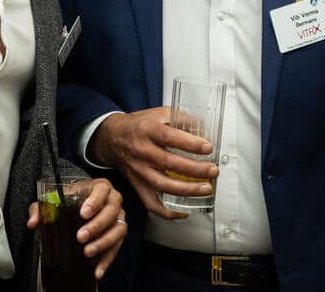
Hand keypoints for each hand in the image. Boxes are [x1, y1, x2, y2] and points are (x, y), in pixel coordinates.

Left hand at [27, 178, 125, 278]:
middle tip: (81, 236)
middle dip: (97, 225)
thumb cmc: (71, 199)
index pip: (101, 190)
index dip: (95, 201)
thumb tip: (33, 222)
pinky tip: (97, 270)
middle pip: (111, 211)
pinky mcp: (118, 233)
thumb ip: (41, 209)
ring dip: (103, 242)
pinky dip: (108, 260)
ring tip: (87, 252)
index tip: (83, 213)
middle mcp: (113, 200)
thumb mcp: (55, 199)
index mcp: (100, 187)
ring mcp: (119, 217)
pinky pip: (118, 247)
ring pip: (118, 229)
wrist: (82, 205)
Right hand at [91, 107, 217, 218]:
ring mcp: (139, 170)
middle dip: (195, 169)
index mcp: (147, 130)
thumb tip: (204, 127)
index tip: (208, 148)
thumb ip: (181, 118)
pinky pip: (151, 203)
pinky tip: (184, 210)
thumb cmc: (138, 126)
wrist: (112, 138)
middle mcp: (142, 151)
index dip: (190, 144)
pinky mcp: (137, 185)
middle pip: (169, 163)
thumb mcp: (158, 114)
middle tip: (213, 170)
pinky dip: (168, 211)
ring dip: (187, 190)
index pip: (169, 137)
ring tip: (206, 189)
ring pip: (163, 185)